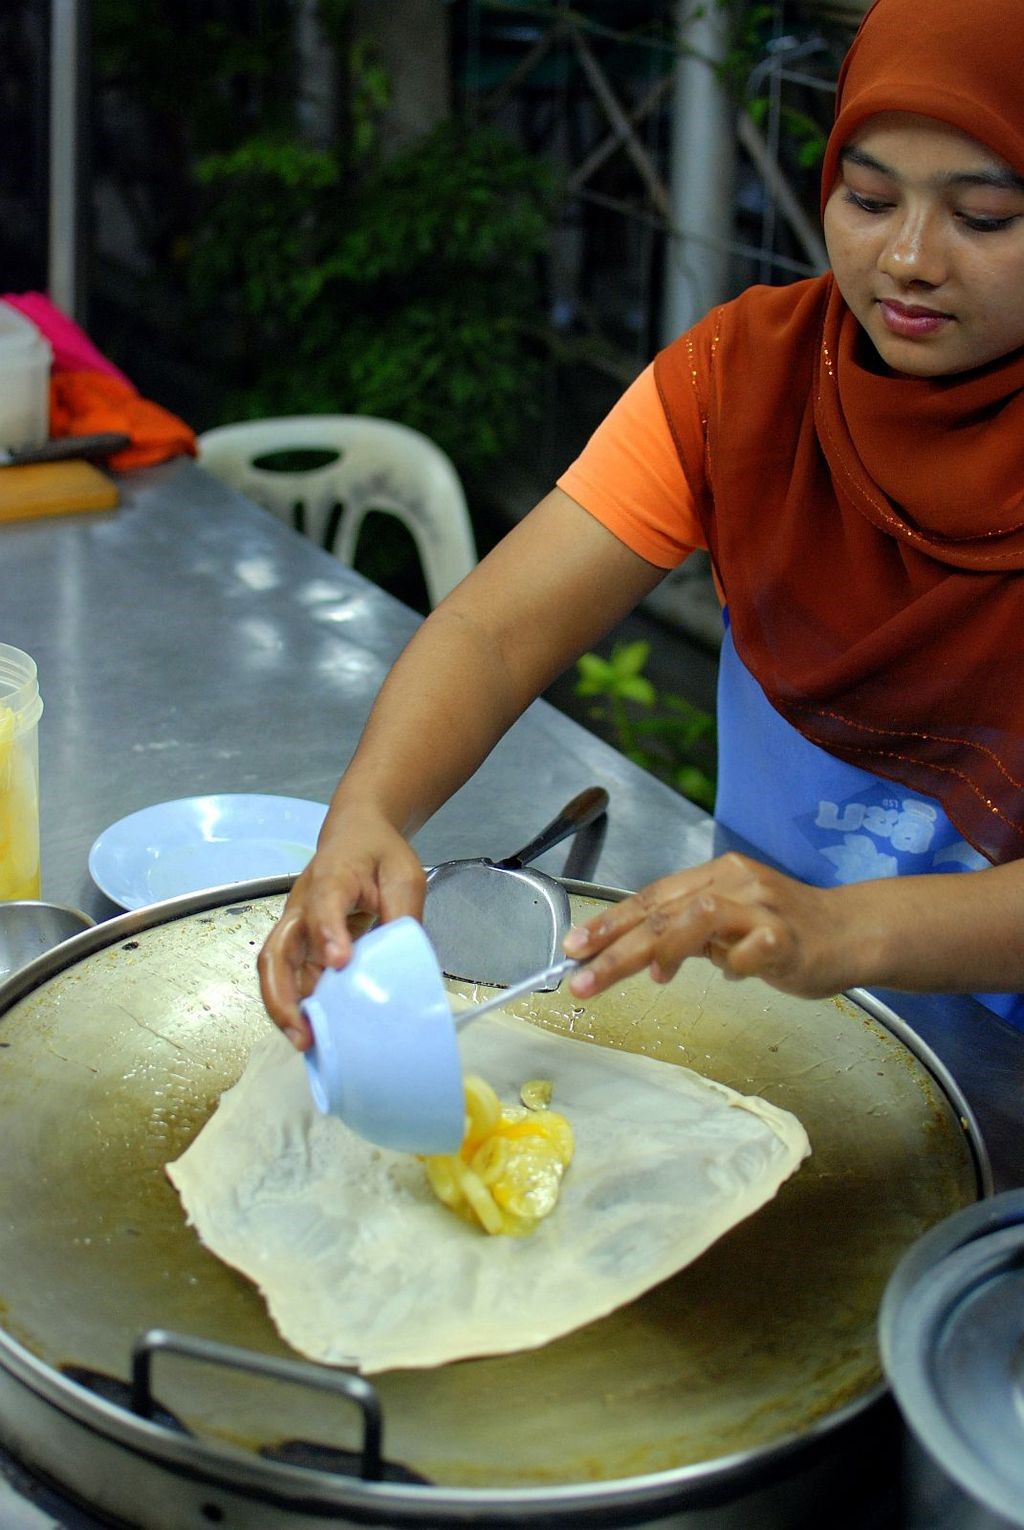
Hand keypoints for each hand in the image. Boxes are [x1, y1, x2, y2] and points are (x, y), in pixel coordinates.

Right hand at [257, 806, 425, 1046]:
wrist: (355, 835)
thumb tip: (402, 961)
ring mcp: (297, 927)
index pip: (324, 904)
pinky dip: (299, 1006)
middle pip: (277, 951)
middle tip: (303, 1032)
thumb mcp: (404, 874)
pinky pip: (292, 978)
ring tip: (306, 1043)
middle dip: (283, 995)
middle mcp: (302, 906)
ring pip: (276, 970)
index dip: (328, 934)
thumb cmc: (379, 853)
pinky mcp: (301, 945)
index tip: (340, 963)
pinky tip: (316, 1033)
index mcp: (332, 878)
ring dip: (285, 1008)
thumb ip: (402, 913)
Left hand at [564, 852, 858, 1000]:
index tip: (573, 947)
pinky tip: (732, 975)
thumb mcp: (728, 925)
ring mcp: (762, 907)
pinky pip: (746, 953)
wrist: (852, 933)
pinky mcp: (786, 937)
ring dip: (663, 951)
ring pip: (697, 919)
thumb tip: (639, 957)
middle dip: (616, 946)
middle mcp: (735, 882)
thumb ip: (687, 935)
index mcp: (716, 875)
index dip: (609, 923)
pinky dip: (730, 967)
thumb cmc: (785, 932)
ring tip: (651, 978)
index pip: (651, 897)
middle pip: (663, 911)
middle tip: (581, 976)